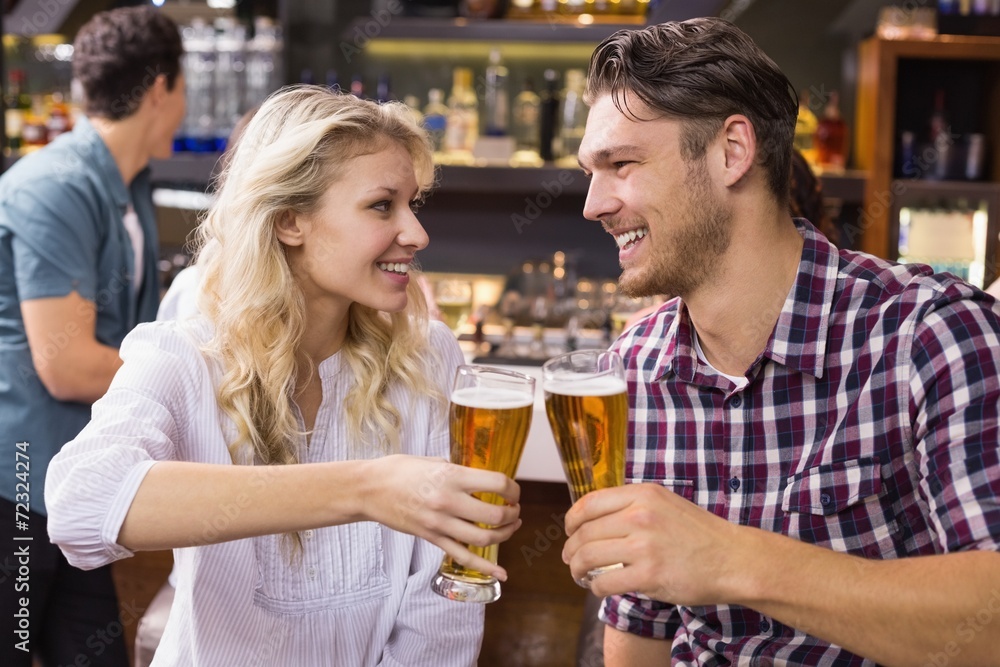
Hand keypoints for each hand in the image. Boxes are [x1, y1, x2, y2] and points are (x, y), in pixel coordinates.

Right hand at [364, 455, 521, 579]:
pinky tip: (501, 573)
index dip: (513, 489)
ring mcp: (439, 522)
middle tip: (514, 510)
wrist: (369, 489)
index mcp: (452, 476)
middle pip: (495, 515)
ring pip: (483, 538)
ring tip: (509, 527)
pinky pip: (462, 556)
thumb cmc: (398, 470)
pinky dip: (485, 566)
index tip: (514, 492)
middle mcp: (448, 500)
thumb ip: (458, 472)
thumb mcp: (434, 461)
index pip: (497, 484)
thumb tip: (479, 481)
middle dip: (512, 514)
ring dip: (504, 534)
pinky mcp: (431, 537)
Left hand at [562, 483, 744, 603]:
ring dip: (578, 569)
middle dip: (571, 549)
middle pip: (584, 532)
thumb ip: (633, 506)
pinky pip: (605, 582)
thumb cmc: (700, 534)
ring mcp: (644, 545)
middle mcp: (640, 515)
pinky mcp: (648, 574)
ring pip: (588, 556)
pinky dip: (596, 587)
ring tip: (580, 575)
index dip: (571, 520)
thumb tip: (595, 520)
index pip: (589, 503)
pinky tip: (600, 587)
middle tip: (571, 560)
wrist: (732, 558)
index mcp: (643, 494)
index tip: (568, 531)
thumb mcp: (665, 503)